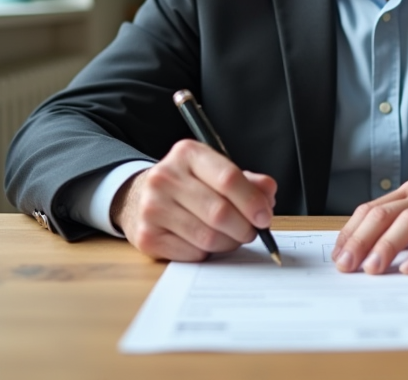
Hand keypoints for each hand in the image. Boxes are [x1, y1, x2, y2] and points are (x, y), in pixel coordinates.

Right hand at [111, 139, 276, 261]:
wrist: (139, 196)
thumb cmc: (188, 185)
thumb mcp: (215, 171)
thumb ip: (246, 181)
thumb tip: (267, 194)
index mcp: (187, 154)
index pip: (228, 178)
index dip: (252, 201)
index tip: (265, 216)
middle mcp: (165, 177)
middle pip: (220, 212)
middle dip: (244, 228)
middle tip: (251, 232)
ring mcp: (152, 208)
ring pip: (208, 237)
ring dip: (229, 243)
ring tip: (231, 237)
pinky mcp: (147, 236)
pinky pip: (192, 254)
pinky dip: (207, 253)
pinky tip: (204, 242)